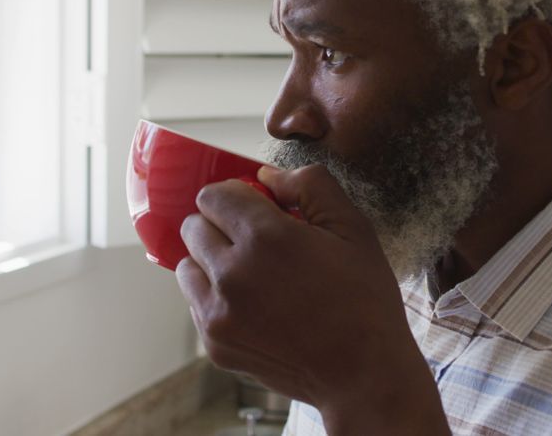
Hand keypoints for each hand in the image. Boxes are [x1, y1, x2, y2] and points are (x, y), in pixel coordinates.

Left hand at [176, 165, 448, 434]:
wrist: (363, 373)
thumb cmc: (364, 298)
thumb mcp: (353, 228)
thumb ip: (310, 186)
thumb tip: (266, 177)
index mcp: (265, 238)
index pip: (213, 195)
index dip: (238, 196)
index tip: (259, 208)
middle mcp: (232, 274)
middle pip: (193, 227)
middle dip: (221, 225)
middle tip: (258, 241)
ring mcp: (218, 313)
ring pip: (187, 266)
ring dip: (212, 262)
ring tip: (253, 275)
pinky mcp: (214, 344)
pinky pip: (197, 304)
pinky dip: (217, 298)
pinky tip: (256, 305)